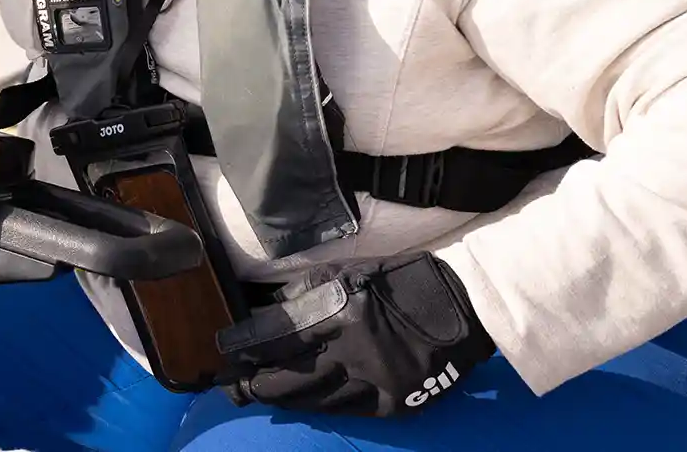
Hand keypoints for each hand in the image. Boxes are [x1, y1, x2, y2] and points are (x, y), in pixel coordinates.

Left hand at [218, 253, 493, 417]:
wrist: (458, 308)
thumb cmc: (396, 283)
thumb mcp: (345, 274)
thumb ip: (304, 295)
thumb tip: (268, 315)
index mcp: (340, 315)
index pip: (279, 339)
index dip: (249, 349)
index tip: (228, 352)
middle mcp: (354, 354)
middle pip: (292, 379)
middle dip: (258, 384)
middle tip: (235, 385)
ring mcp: (375, 383)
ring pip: (316, 401)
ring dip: (286, 399)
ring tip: (262, 395)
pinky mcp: (392, 404)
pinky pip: (347, 412)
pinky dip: (322, 407)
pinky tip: (305, 405)